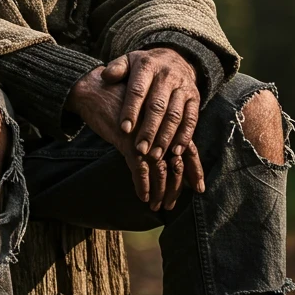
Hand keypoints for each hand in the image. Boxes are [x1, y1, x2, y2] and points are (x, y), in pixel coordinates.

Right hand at [65, 60, 199, 210]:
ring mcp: (145, 136)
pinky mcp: (128, 141)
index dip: (194, 170)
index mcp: (167, 122)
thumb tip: (160, 152)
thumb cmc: (119, 100)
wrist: (96, 88)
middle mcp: (160, 130)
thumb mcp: (142, 115)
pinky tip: (143, 196)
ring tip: (156, 205)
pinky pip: (139, 169)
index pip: (188, 150)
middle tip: (172, 204)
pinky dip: (142, 184)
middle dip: (176, 187)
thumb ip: (153, 131)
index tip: (199, 188)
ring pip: (159, 169)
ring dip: (159, 190)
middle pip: (176, 164)